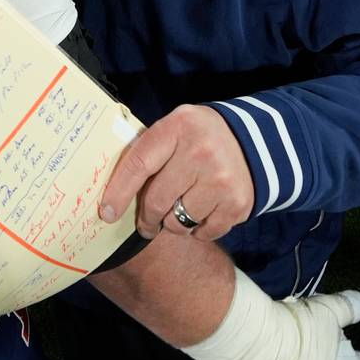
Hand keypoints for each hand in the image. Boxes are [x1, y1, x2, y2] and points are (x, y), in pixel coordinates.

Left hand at [99, 104, 253, 241]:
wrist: (252, 141)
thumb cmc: (198, 138)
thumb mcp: (173, 129)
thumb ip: (148, 154)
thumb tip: (113, 198)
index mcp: (178, 127)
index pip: (138, 165)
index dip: (118, 193)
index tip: (107, 214)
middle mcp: (201, 152)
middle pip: (157, 201)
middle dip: (146, 217)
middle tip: (146, 222)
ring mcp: (221, 180)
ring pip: (178, 222)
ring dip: (172, 223)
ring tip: (179, 209)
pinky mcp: (237, 204)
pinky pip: (203, 232)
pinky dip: (196, 229)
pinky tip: (201, 211)